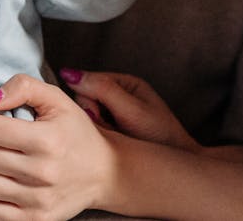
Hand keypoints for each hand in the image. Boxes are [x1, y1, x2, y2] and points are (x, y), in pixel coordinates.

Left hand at [0, 74, 112, 220]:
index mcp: (46, 138)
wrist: (107, 172)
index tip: (3, 125)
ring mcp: (37, 199)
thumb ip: (22, 87)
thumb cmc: (77, 132)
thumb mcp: (57, 100)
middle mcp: (42, 171)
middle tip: (4, 145)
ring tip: (5, 165)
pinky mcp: (35, 219)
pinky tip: (10, 186)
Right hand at [60, 68, 200, 153]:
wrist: (170, 168)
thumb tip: (72, 74)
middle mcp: (117, 97)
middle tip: (112, 129)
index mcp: (125, 84)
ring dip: (97, 130)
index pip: (88, 82)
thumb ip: (104, 91)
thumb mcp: (133, 110)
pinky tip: (113, 145)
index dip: (89, 101)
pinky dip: (98, 140)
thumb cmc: (160, 135)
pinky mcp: (109, 134)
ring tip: (116, 138)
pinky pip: (90, 133)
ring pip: (85, 119)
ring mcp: (112, 116)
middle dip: (94, 117)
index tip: (99, 115)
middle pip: (84, 101)